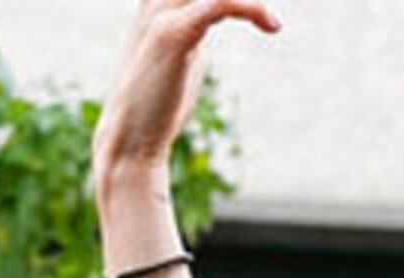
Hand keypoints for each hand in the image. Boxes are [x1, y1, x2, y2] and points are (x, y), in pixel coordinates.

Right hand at [91, 0, 274, 198]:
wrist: (131, 137)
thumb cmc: (158, 100)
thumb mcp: (182, 51)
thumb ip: (196, 28)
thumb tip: (214, 21)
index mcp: (157, 3)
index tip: (260, 9)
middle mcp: (156, 3)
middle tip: (265, 13)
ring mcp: (160, 16)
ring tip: (271, 20)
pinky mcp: (171, 35)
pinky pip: (216, 3)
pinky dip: (249, 7)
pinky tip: (272, 24)